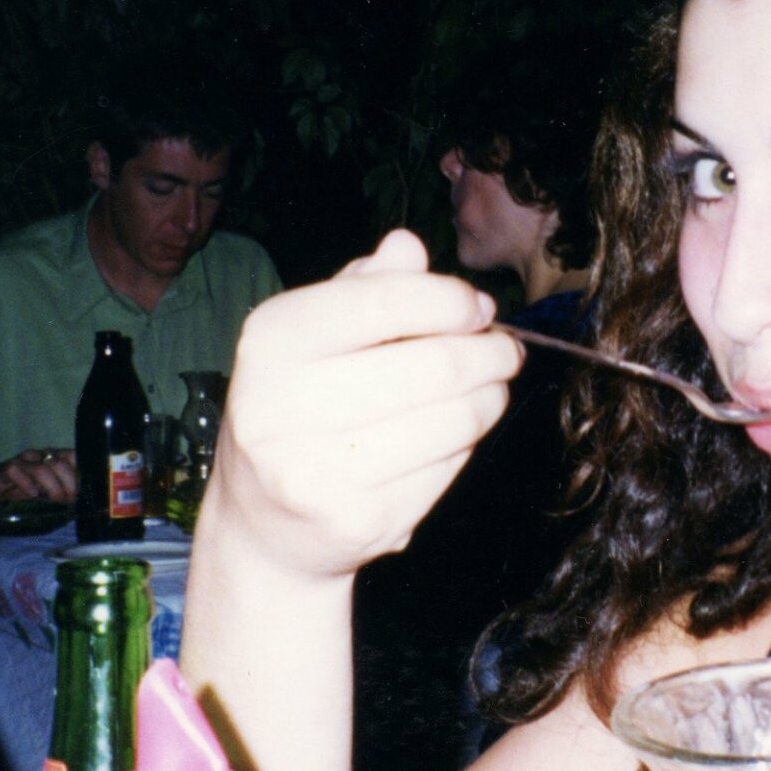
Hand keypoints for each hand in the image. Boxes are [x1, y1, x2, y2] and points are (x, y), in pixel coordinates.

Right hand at [0, 447, 76, 503]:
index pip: (73, 456)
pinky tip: (32, 495)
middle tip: (69, 500)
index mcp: (51, 458)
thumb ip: (63, 491)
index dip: (80, 474)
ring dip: (53, 487)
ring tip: (55, 500)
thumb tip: (82, 499)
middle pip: (61, 464)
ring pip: (43, 468)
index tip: (82, 492)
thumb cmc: (19, 490)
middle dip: (69, 484)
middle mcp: (39, 456)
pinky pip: (18, 472)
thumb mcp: (45, 491)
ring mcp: (22, 461)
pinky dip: (28, 485)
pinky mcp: (5, 469)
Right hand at [201, 228, 519, 584]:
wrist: (264, 523)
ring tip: (491, 389)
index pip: (382, 302)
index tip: (480, 308)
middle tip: (506, 351)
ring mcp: (316, 471)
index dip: (448, 300)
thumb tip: (409, 247)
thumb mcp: (317, 334)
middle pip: (432, 366)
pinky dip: (465, 447)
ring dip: (489, 400)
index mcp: (272, 339)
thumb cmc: (302, 406)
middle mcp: (280, 404)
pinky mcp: (356, 520)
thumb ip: (364, 287)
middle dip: (488, 354)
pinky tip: (454, 436)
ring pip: (451, 421)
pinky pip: (446, 471)